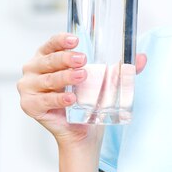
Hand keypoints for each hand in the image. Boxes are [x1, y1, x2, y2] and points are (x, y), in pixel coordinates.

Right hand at [17, 33, 146, 148]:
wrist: (82, 131)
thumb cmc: (87, 100)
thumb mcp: (104, 80)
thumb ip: (121, 68)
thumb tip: (142, 57)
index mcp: (47, 56)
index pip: (52, 43)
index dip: (62, 40)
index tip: (76, 40)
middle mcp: (34, 69)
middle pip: (49, 59)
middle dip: (66, 59)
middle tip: (83, 60)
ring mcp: (29, 88)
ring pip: (48, 79)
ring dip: (65, 77)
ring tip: (82, 77)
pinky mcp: (30, 106)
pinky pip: (45, 100)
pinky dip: (58, 99)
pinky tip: (71, 99)